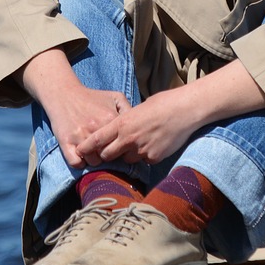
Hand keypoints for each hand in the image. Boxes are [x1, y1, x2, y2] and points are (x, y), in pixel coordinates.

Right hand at [18, 48, 131, 167]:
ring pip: (94, 162)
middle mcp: (96, 129)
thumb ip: (128, 108)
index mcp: (110, 119)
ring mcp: (80, 137)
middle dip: (109, 156)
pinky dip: (80, 163)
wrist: (64, 94)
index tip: (119, 147)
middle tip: (105, 151)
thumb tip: (138, 124)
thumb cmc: (91, 97)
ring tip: (93, 152)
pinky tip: (81, 156)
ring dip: (94, 160)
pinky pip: (76, 163)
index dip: (122, 147)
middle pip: (109, 156)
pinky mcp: (66, 143)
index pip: (123, 144)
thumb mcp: (114, 96)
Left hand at [75, 88, 199, 166]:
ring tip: (140, 142)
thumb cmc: (163, 104)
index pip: (97, 139)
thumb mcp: (138, 109)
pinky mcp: (153, 157)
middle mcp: (129, 139)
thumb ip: (126, 121)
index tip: (79, 151)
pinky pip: (144, 160)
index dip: (86, 147)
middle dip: (107, 154)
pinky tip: (155, 144)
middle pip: (108, 155)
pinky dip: (146, 155)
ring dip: (129, 154)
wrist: (185, 110)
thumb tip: (119, 128)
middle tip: (110, 151)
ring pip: (127, 159)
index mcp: (123, 123)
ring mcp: (141, 150)